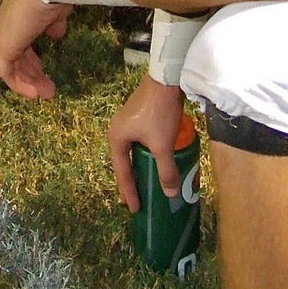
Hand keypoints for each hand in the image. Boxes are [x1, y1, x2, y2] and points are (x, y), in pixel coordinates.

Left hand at [0, 0, 73, 98]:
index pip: (21, 39)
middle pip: (17, 53)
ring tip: (47, 93)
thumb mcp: (56, 11)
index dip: (32, 56)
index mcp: (15, 13)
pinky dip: (20, 84)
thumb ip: (54, 24)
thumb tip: (57, 34)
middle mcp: (4, 23)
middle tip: (48, 86)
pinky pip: (7, 71)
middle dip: (32, 71)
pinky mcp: (4, 47)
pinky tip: (35, 93)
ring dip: (30, 81)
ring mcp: (2, 35)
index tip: (45, 67)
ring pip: (13, 64)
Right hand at [108, 77, 187, 211]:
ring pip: (132, 152)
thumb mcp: (162, 145)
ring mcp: (127, 121)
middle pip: (124, 162)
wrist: (166, 78)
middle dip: (132, 182)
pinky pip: (139, 142)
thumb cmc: (159, 113)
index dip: (129, 192)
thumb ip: (166, 170)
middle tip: (139, 200)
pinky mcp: (139, 115)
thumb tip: (171, 195)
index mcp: (116, 138)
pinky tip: (155, 160)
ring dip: (140, 167)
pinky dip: (145, 155)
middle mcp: (117, 130)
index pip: (122, 172)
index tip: (136, 210)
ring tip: (148, 183)